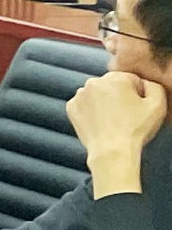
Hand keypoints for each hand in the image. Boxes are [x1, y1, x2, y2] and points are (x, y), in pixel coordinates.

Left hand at [69, 70, 166, 186]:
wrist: (112, 151)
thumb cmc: (134, 129)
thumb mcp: (157, 105)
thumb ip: (153, 86)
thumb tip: (145, 84)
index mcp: (115, 78)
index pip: (131, 80)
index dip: (138, 94)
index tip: (138, 107)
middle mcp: (93, 82)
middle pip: (112, 86)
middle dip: (120, 96)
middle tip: (126, 115)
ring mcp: (79, 95)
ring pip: (97, 95)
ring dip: (104, 103)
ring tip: (113, 120)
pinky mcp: (71, 108)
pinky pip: (85, 105)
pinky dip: (91, 112)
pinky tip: (101, 123)